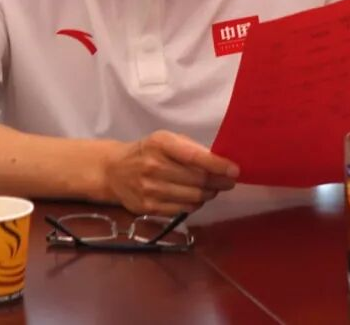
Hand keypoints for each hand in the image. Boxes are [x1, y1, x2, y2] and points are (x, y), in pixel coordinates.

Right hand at [101, 130, 239, 214]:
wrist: (114, 170)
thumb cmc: (147, 151)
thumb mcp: (165, 140)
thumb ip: (190, 148)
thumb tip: (220, 162)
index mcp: (160, 143)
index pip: (195, 156)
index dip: (218, 165)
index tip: (235, 170)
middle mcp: (154, 166)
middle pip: (198, 180)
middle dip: (219, 182)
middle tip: (228, 181)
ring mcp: (150, 189)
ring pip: (194, 197)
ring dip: (209, 194)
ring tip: (212, 189)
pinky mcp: (148, 208)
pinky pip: (183, 210)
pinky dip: (195, 205)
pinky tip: (195, 197)